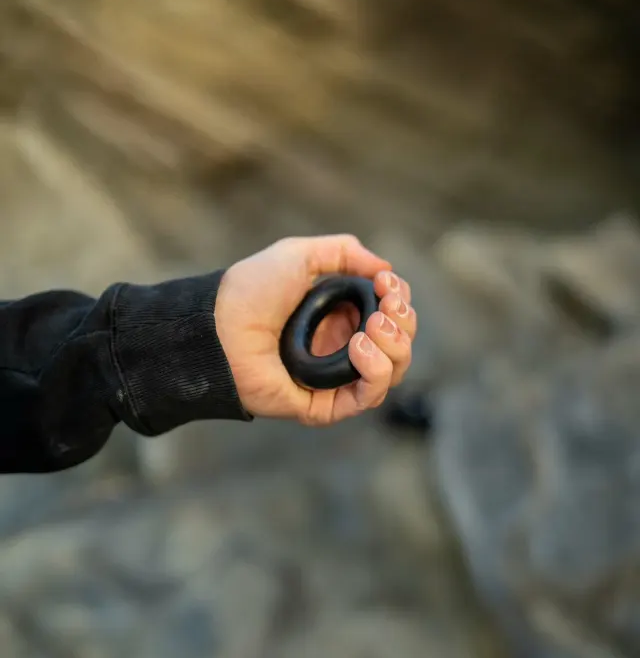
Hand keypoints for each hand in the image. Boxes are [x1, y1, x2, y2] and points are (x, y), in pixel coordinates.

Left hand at [215, 234, 415, 424]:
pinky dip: (376, 373)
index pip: (393, 315)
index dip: (400, 300)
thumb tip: (387, 270)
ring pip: (392, 372)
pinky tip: (360, 348)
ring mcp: (335, 379)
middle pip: (400, 344)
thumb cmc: (252, 289)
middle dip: (403, 323)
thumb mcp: (300, 254)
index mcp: (341, 316)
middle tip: (385, 308)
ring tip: (371, 328)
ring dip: (395, 347)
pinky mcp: (324, 405)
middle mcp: (343, 348)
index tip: (386, 284)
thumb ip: (345, 252)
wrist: (220, 326)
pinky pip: (367, 398)